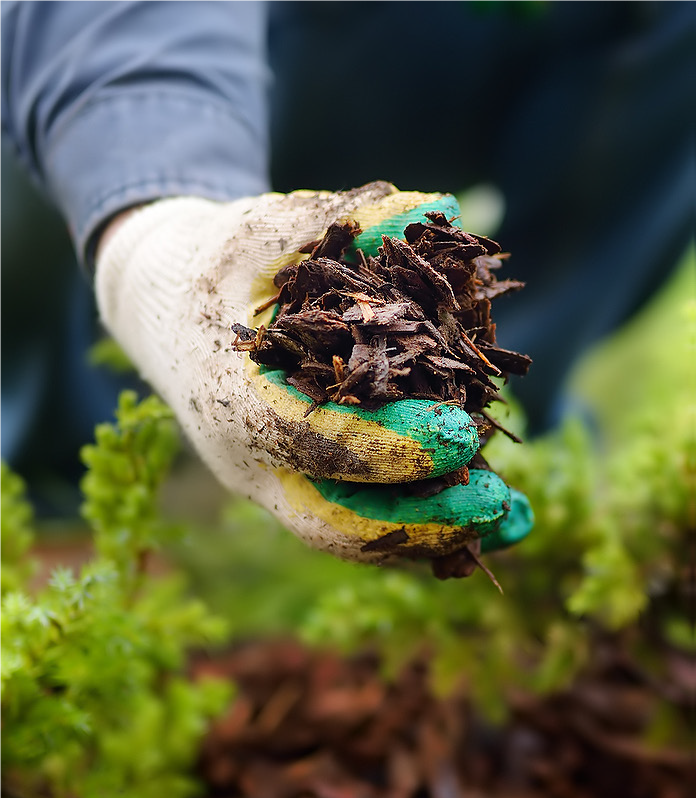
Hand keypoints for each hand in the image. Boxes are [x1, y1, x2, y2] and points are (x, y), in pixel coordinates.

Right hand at [95, 182, 531, 562]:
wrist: (164, 309)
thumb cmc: (217, 263)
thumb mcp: (267, 228)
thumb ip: (345, 219)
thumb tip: (439, 210)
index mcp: (231, 396)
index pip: (311, 438)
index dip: (388, 445)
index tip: (463, 434)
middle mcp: (248, 459)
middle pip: (334, 520)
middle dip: (420, 521)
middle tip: (498, 504)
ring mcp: (271, 483)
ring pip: (352, 534)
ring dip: (435, 536)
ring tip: (516, 522)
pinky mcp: (297, 487)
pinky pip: (361, 521)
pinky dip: (423, 526)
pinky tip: (486, 515)